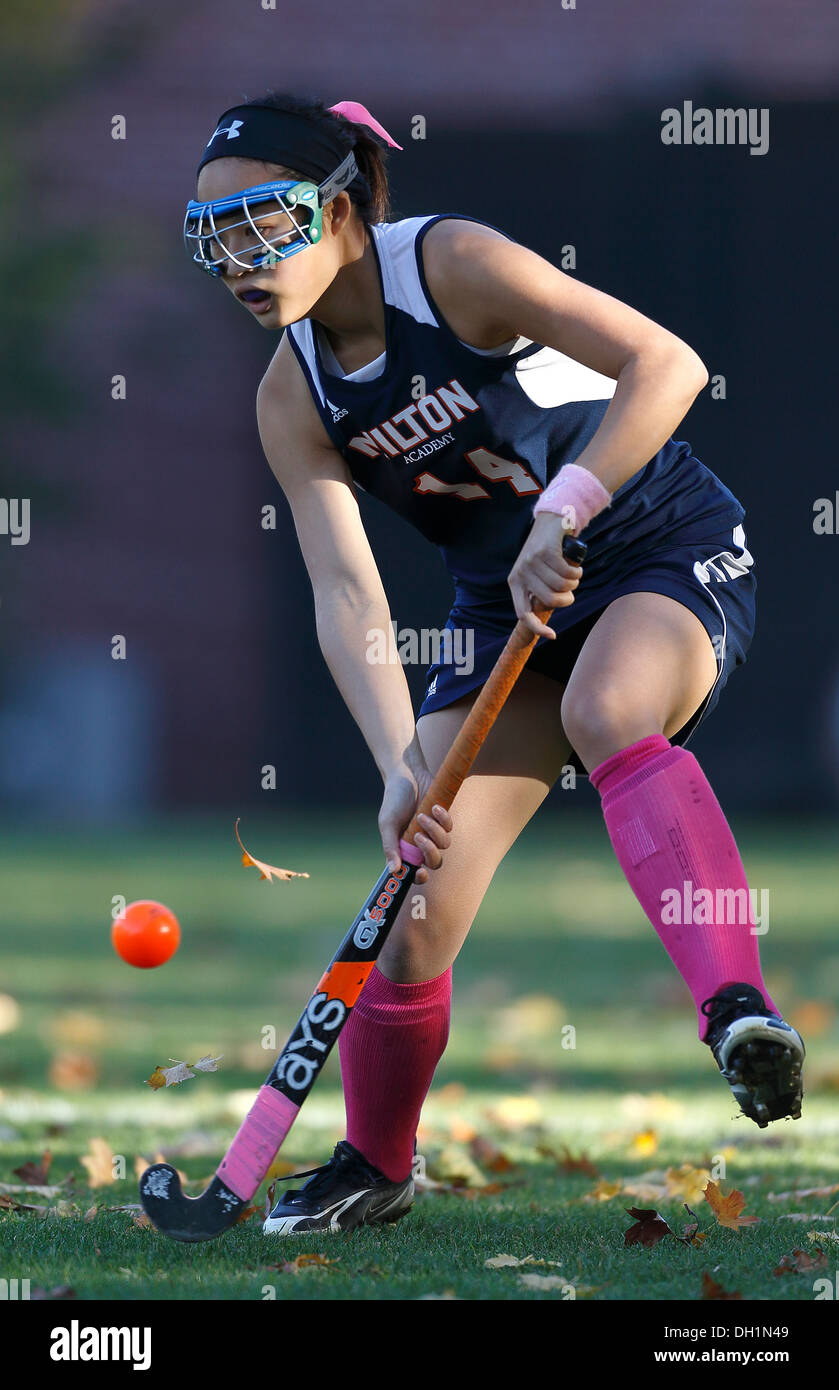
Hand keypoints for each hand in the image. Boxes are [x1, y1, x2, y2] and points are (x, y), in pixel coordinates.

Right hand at [378, 755, 452, 884]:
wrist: (406, 774)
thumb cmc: (393, 799)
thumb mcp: (387, 823)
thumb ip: (390, 847)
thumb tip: (393, 871)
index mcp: (405, 849)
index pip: (415, 872)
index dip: (419, 877)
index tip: (420, 873)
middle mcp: (421, 844)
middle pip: (435, 862)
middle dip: (430, 853)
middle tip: (419, 837)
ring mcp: (434, 831)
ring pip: (444, 844)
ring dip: (434, 831)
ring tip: (421, 815)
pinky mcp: (444, 818)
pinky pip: (449, 826)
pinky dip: (442, 818)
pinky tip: (433, 806)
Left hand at [507, 513, 583, 639]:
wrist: (551, 521)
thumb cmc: (547, 552)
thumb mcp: (537, 572)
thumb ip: (539, 590)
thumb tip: (549, 611)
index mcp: (515, 583)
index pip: (522, 613)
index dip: (537, 628)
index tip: (553, 636)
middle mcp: (521, 573)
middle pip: (550, 600)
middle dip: (567, 598)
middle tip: (571, 590)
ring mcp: (532, 562)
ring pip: (561, 586)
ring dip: (574, 583)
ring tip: (573, 575)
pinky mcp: (545, 551)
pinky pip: (568, 573)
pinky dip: (577, 573)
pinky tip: (576, 567)